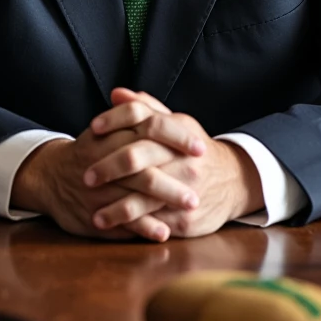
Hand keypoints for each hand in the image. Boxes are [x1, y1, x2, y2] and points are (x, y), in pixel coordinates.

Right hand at [11, 122, 201, 240]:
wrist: (49, 176)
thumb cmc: (90, 150)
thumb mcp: (108, 128)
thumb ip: (134, 114)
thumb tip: (160, 105)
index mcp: (114, 133)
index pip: (150, 128)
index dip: (178, 138)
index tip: (202, 148)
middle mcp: (106, 158)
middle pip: (145, 164)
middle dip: (175, 176)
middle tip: (200, 184)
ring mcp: (100, 187)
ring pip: (135, 193)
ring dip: (165, 201)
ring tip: (191, 207)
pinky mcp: (94, 211)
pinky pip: (122, 220)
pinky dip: (144, 226)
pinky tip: (164, 231)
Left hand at [86, 88, 264, 238]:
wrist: (234, 181)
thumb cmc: (194, 151)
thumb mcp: (177, 125)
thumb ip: (146, 109)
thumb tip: (117, 93)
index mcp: (178, 130)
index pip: (142, 116)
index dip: (115, 119)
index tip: (93, 128)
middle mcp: (182, 158)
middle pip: (138, 156)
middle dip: (108, 167)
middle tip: (86, 177)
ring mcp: (185, 188)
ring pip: (144, 196)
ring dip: (116, 206)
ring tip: (94, 214)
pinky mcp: (187, 218)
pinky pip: (155, 223)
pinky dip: (132, 226)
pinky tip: (114, 227)